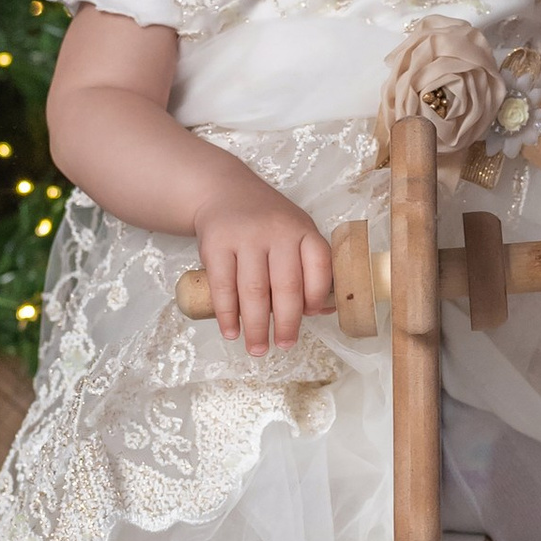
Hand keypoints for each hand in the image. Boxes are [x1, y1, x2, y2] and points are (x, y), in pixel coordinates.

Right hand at [194, 186, 333, 352]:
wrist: (224, 192)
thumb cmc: (266, 222)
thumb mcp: (295, 232)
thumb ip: (309, 267)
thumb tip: (323, 311)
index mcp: (303, 230)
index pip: (319, 267)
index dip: (318, 297)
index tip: (310, 316)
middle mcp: (277, 231)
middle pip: (287, 286)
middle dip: (287, 323)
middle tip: (285, 345)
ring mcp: (245, 237)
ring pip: (254, 291)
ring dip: (256, 326)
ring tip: (257, 348)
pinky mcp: (216, 244)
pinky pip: (223, 286)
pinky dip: (227, 314)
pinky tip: (231, 331)